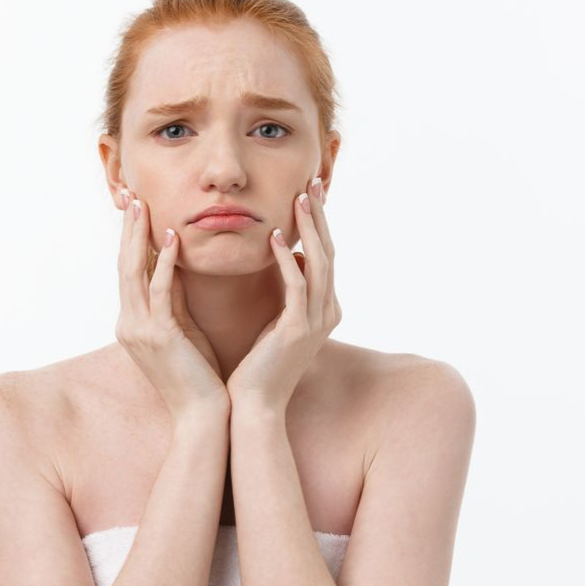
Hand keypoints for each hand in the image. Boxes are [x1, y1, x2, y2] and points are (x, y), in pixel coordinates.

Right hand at [115, 190, 229, 424]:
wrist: (203, 415)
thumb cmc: (198, 373)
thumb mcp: (182, 328)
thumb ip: (174, 299)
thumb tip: (175, 266)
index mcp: (134, 322)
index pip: (130, 272)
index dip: (131, 239)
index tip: (137, 209)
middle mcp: (129, 323)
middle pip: (124, 266)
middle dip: (127, 230)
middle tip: (130, 195)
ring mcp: (139, 330)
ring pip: (133, 273)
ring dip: (138, 237)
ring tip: (142, 205)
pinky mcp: (158, 336)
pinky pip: (159, 291)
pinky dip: (163, 262)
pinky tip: (170, 238)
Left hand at [226, 178, 341, 413]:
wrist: (254, 405)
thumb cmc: (260, 363)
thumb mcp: (280, 318)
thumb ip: (291, 289)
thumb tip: (296, 256)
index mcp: (324, 308)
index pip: (325, 256)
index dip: (319, 223)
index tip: (309, 192)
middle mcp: (327, 311)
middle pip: (329, 252)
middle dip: (320, 216)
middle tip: (313, 180)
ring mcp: (317, 321)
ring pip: (320, 263)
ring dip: (310, 228)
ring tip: (299, 196)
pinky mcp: (298, 330)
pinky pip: (297, 286)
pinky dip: (289, 259)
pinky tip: (278, 237)